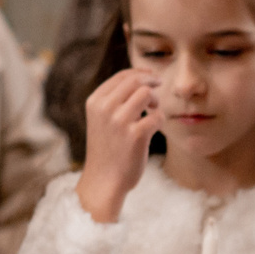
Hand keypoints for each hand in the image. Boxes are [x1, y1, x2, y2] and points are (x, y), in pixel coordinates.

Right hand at [75, 70, 162, 222]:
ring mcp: (119, 121)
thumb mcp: (101, 119)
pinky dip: (160, 119)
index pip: (122, 76)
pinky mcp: (135, 135)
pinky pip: (157, 116)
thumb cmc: (107, 148)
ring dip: (156, 101)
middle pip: (136, 81)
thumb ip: (114, 100)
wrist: (104, 180)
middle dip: (152, 82)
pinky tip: (154, 127)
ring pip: (147, 94)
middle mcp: (105, 109)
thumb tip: (140, 79)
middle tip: (159, 89)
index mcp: (95, 102)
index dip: (141, 73)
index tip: (152, 77)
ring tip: (153, 111)